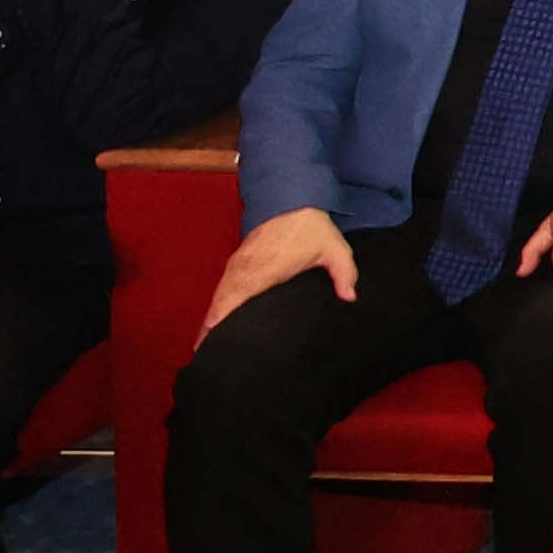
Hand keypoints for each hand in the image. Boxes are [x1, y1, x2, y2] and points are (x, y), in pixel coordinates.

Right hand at [206, 206, 357, 332]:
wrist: (292, 199)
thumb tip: (349, 297)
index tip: (212, 341)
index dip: (221, 320)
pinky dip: (216, 304)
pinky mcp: (237, 261)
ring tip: (204, 345)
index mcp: (266, 269)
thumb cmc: (313, 229)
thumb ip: (344, 273)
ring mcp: (238, 264)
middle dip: (210, 328)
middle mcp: (246, 268)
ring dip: (210, 317)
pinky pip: (222, 287)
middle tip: (203, 354)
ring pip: (218, 295)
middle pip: (220, 302)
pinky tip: (214, 320)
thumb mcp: (335, 249)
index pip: (236, 299)